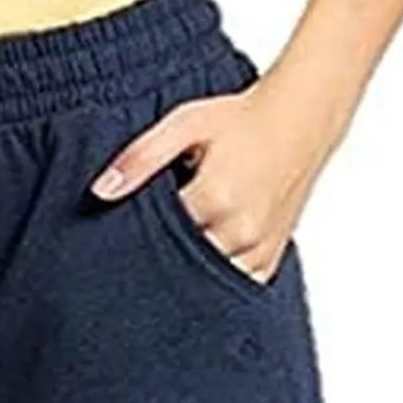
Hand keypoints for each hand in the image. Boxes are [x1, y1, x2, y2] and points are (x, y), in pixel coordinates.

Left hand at [89, 69, 342, 283]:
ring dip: (188, 272)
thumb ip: (140, 158)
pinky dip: (216, 280)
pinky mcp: (271, 259)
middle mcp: (240, 230)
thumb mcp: (184, 124)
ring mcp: (258, 248)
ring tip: (175, 251)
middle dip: (160, 258)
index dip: (136, 236)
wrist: (302, 118)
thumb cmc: (241, 117)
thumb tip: (100, 191)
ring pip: (207, 283)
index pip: (156, 239)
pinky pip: (234, 285)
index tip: (124, 231)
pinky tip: (202, 262)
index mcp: (215, 197)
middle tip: (145, 247)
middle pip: (180, 265)